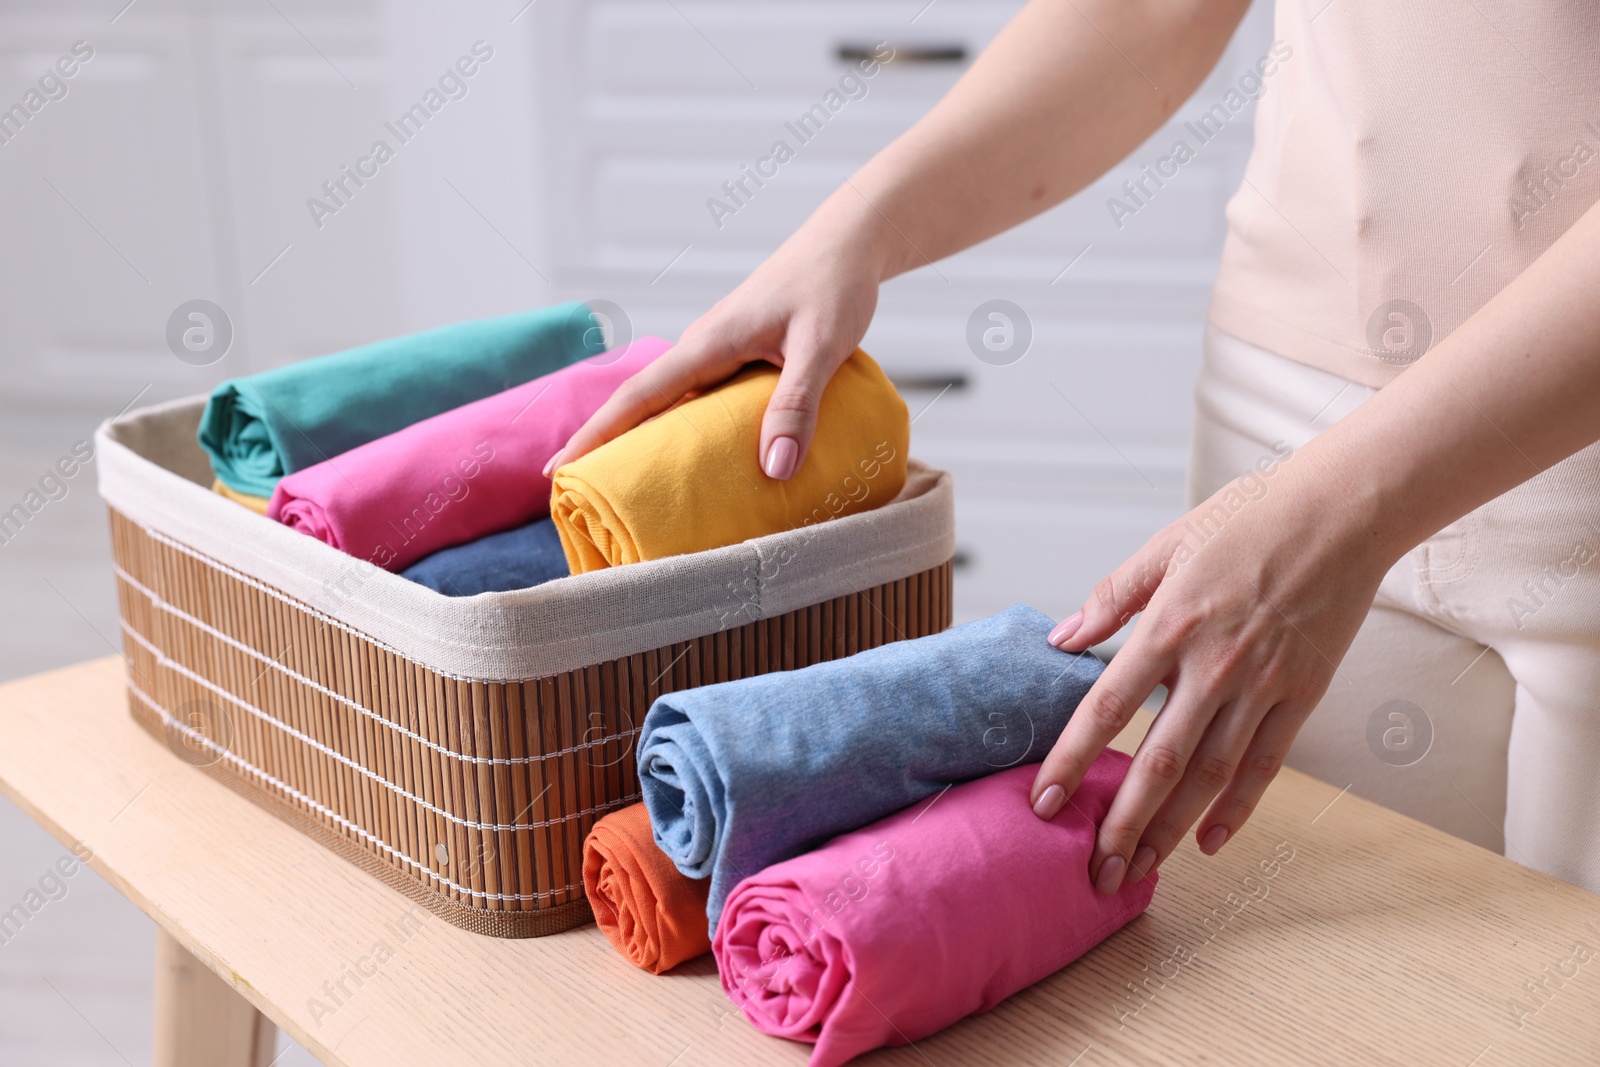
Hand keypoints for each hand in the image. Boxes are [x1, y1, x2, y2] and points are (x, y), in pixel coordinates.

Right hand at [544, 198, 886, 480]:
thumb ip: (797, 404)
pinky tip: (702, 461)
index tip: (557, 468)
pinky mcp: (740, 357)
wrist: (848, 244)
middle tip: (581, 494)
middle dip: (607, 446)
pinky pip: (704, 400)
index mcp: (708, 344)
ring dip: (649, 441)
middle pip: (643, 405)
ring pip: (673, 404)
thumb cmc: (833, 286)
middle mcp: (703, 349)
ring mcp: (719, 353)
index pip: (639, 396)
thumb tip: (774, 468)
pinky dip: (691, 431)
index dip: (596, 434)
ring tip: (632, 491)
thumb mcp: (821, 347)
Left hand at [1029, 454, 1391, 893]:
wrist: (1342, 512)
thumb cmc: (1249, 520)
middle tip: (1093, 872)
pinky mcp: (1303, 695)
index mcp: (1171, 624)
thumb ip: (1112, 598)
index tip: (1044, 804)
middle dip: (1122, 824)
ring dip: (1172, 830)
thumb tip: (1060, 639)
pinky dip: (1238, 808)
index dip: (1072, 760)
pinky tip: (1209, 842)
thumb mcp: (1166, 545)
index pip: (1107, 708)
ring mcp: (1263, 685)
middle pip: (1160, 762)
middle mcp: (1215, 665)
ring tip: (1140, 872)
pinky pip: (1266, 764)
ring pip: (1211, 777)